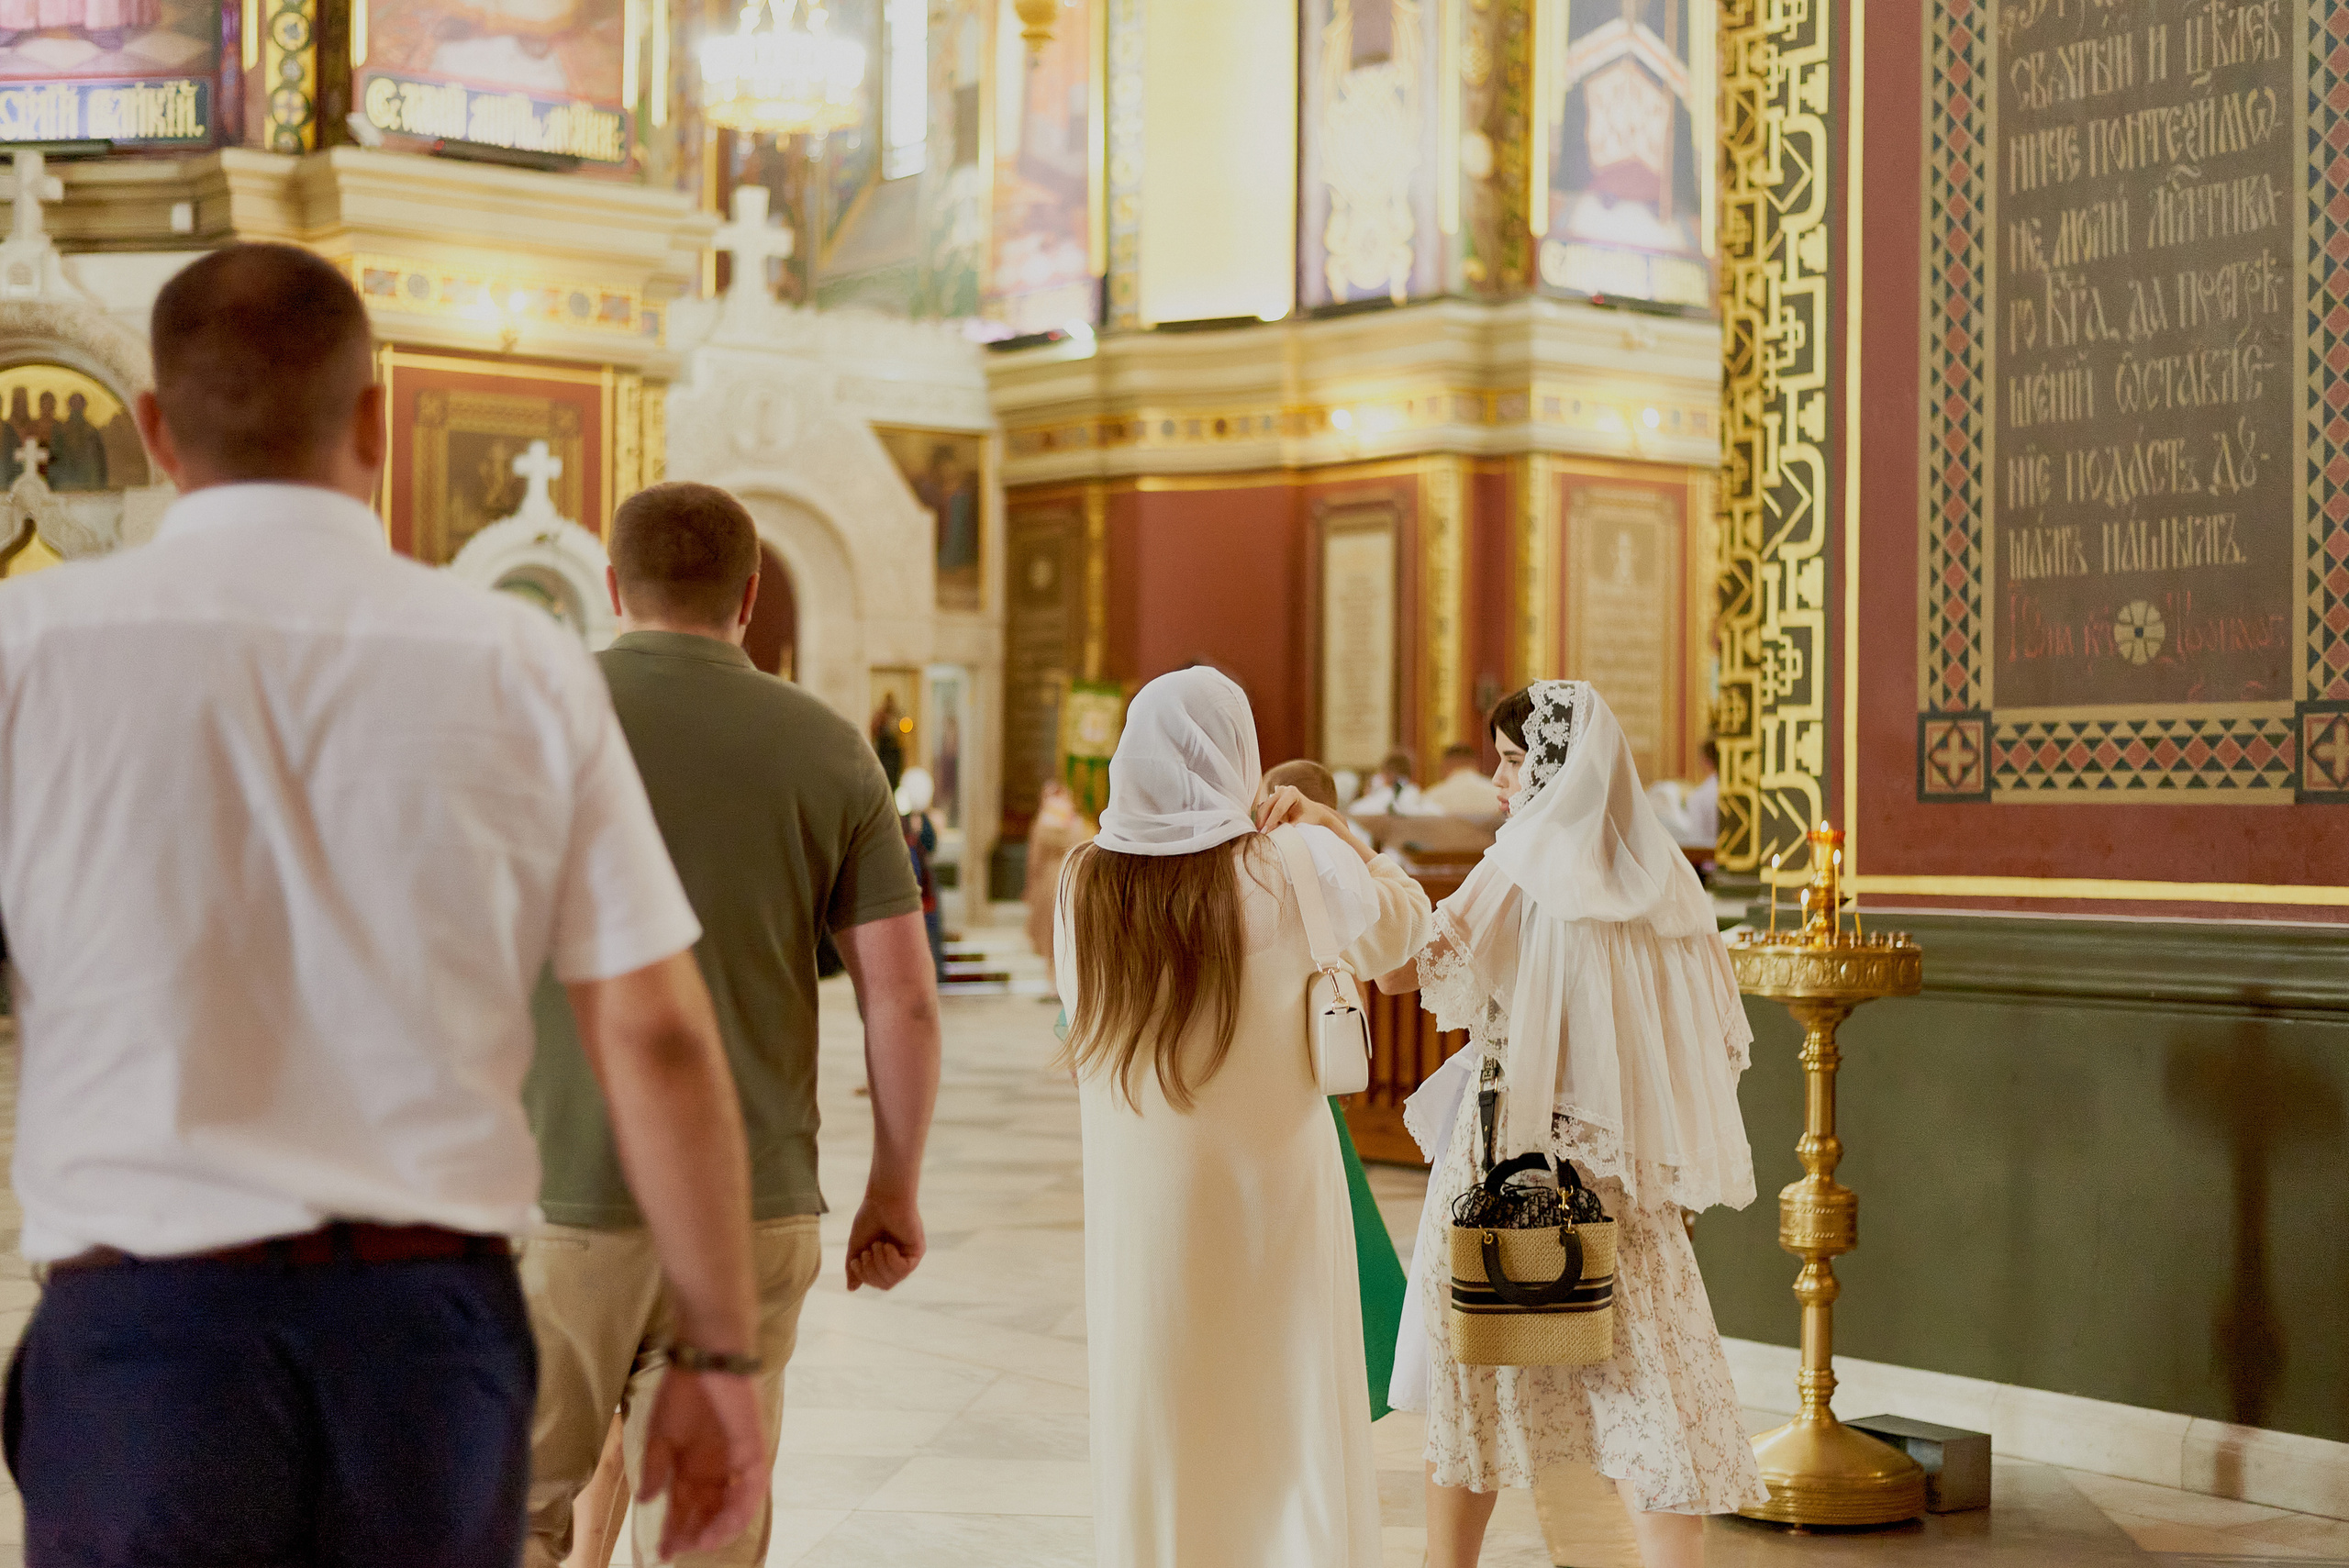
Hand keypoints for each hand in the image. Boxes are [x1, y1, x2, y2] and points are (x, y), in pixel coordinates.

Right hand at [637, 1366, 766, 1558]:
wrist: (706, 1355)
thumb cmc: (682, 1389)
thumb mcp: (659, 1435)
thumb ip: (656, 1469)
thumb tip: (647, 1500)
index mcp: (693, 1466)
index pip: (684, 1507)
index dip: (673, 1530)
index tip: (660, 1552)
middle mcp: (716, 1468)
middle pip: (708, 1512)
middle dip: (693, 1533)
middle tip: (677, 1549)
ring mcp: (736, 1460)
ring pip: (733, 1506)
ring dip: (719, 1528)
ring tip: (700, 1543)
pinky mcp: (753, 1449)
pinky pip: (753, 1487)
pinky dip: (740, 1509)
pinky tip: (723, 1524)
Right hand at [845, 1186, 924, 1290]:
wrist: (883, 1198)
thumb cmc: (870, 1217)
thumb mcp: (857, 1246)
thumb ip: (854, 1268)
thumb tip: (851, 1289)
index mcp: (886, 1260)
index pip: (877, 1283)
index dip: (864, 1276)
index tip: (856, 1259)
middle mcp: (900, 1260)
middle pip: (885, 1285)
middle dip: (870, 1271)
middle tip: (867, 1251)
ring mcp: (910, 1256)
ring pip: (893, 1279)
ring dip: (879, 1264)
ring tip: (877, 1244)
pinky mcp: (918, 1250)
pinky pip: (904, 1269)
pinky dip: (891, 1260)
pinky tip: (888, 1245)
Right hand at [1254, 784, 1349, 837]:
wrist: (1314, 813)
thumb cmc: (1310, 817)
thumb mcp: (1301, 822)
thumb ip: (1289, 827)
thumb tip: (1275, 835)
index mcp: (1291, 792)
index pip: (1278, 808)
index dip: (1271, 820)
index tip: (1266, 831)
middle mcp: (1282, 790)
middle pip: (1268, 806)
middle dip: (1262, 821)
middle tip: (1260, 834)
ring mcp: (1276, 794)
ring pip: (1263, 808)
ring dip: (1260, 821)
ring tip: (1260, 834)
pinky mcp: (1272, 800)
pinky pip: (1263, 810)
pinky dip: (1262, 820)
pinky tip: (1262, 829)